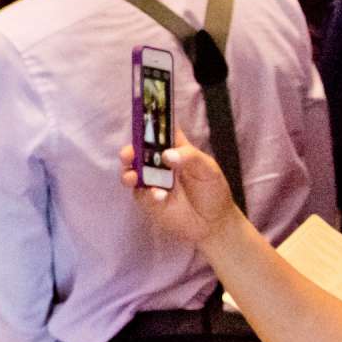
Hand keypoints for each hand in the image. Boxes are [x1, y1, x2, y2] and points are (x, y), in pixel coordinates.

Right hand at [124, 132, 243, 247]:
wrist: (213, 223)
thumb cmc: (213, 191)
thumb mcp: (208, 169)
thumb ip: (189, 157)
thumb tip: (166, 155)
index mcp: (174, 149)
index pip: (160, 131)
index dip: (151, 123)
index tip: (141, 117)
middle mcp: (158, 162)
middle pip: (138, 151)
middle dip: (129, 150)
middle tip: (128, 154)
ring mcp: (151, 181)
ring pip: (131, 171)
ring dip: (128, 172)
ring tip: (133, 177)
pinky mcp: (148, 199)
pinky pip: (140, 193)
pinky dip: (146, 194)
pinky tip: (159, 197)